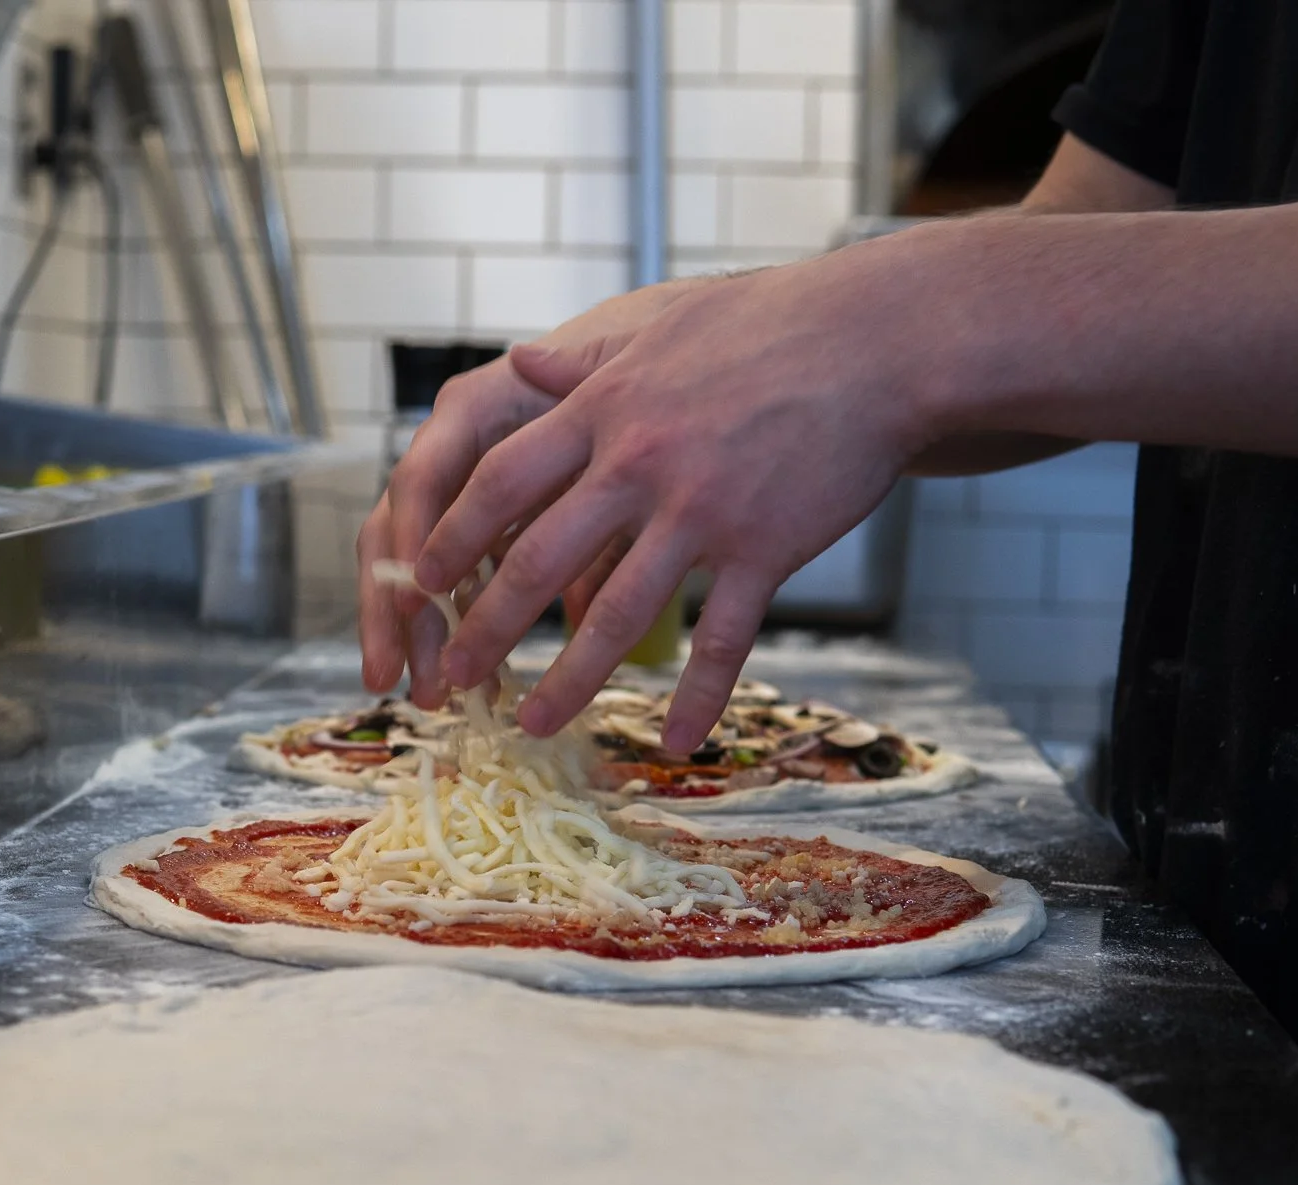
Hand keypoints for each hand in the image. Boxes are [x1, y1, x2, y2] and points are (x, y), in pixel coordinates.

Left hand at [417, 242, 933, 750]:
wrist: (879, 343)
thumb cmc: (768, 328)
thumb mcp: (659, 330)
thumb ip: (583, 361)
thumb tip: (516, 365)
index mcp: (605, 410)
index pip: (502, 482)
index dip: (454, 536)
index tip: (419, 580)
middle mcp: (640, 464)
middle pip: (539, 560)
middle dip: (486, 627)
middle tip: (452, 676)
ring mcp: (702, 511)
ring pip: (617, 615)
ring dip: (567, 680)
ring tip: (531, 725)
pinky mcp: (765, 548)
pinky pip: (722, 640)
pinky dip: (696, 699)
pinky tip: (672, 744)